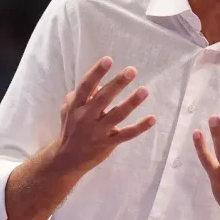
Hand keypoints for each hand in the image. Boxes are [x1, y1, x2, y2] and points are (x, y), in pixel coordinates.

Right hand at [54, 56, 156, 174]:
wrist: (66, 160)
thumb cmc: (70, 129)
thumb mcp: (68, 110)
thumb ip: (81, 95)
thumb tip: (98, 84)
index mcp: (75, 107)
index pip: (85, 86)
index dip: (96, 73)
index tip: (108, 60)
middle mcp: (85, 118)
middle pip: (103, 98)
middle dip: (117, 83)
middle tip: (131, 70)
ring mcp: (97, 132)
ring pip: (116, 115)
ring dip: (131, 102)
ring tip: (144, 90)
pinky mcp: (108, 143)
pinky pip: (126, 134)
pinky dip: (140, 127)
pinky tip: (152, 118)